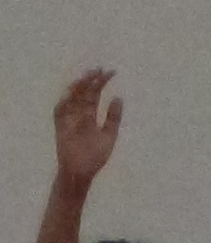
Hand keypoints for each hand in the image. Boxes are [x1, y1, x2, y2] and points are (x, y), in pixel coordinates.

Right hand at [53, 70, 123, 191]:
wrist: (82, 173)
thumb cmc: (95, 157)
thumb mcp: (109, 135)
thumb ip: (113, 117)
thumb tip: (118, 97)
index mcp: (90, 117)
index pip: (94, 95)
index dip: (101, 83)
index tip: (111, 71)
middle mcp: (78, 115)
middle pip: (83, 94)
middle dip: (90, 81)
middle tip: (99, 69)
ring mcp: (68, 121)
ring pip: (70, 99)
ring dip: (77, 88)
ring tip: (87, 77)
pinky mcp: (60, 129)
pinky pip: (59, 113)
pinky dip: (63, 103)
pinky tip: (71, 94)